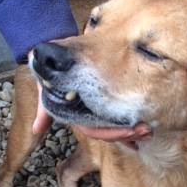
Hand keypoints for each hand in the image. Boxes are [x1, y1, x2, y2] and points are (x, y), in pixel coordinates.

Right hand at [32, 79, 151, 143]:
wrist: (56, 53)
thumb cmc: (51, 68)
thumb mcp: (45, 88)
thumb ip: (44, 110)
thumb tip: (37, 130)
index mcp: (77, 116)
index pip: (95, 131)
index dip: (113, 133)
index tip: (132, 131)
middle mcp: (87, 117)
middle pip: (109, 134)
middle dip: (128, 134)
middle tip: (147, 130)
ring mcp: (96, 112)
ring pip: (116, 129)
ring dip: (133, 130)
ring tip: (149, 129)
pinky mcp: (103, 104)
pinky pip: (119, 118)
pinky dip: (131, 123)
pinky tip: (146, 125)